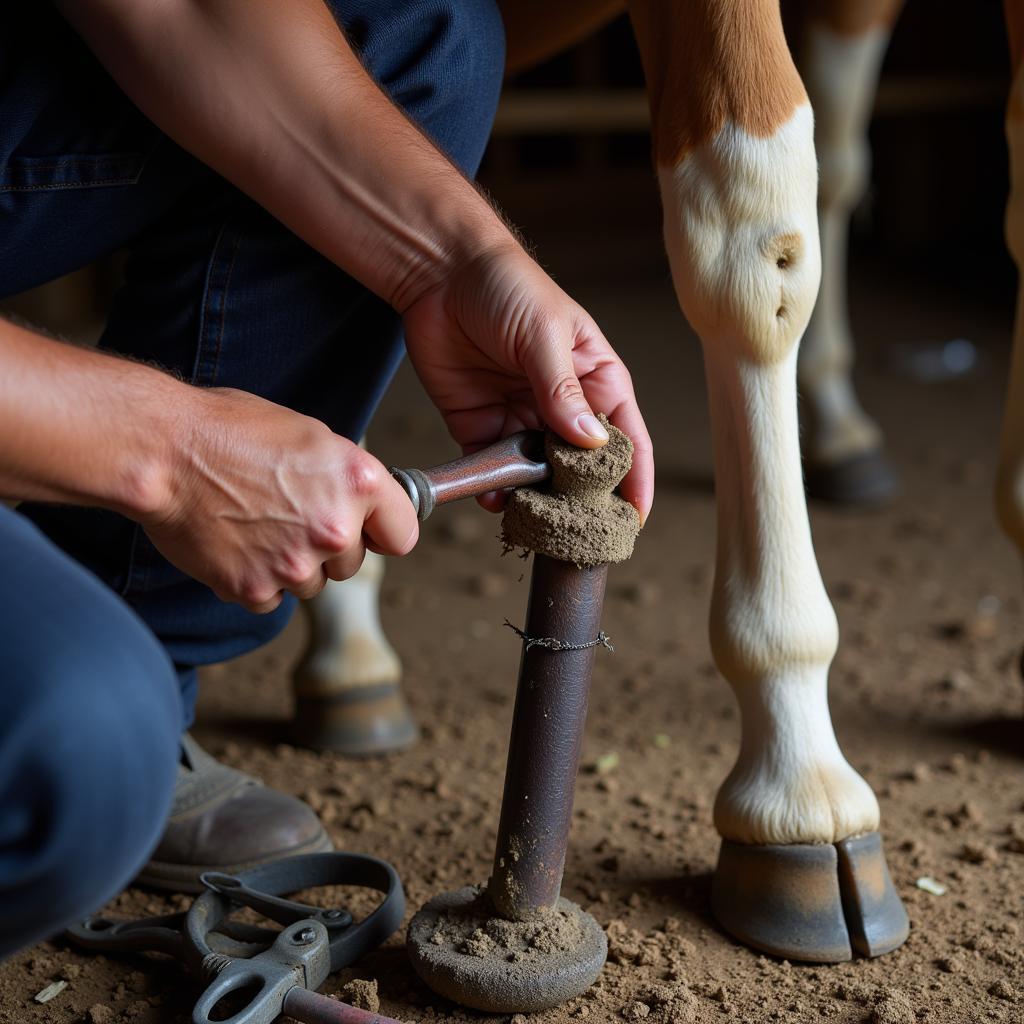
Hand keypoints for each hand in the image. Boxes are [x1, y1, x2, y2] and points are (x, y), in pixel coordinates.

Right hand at [141, 388, 417, 612]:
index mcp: (359, 482)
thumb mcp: (311, 436)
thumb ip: (347, 478)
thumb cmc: (231, 430)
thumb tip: (366, 507)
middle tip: (287, 512)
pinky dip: (256, 579)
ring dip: (291, 564)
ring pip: (312, 583)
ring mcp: (295, 564)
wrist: (163, 451)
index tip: (372, 530)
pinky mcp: (255, 589)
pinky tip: (235, 543)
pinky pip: (271, 599)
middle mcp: (336, 528)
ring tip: (255, 522)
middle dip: (328, 546)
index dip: (384, 531)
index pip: (403, 533)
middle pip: (353, 562)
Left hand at [401, 241, 653, 521]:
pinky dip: (493, 487)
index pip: (626, 436)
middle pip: (581, 465)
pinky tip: (495, 499)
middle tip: (578, 532)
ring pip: (536, 474)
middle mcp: (562, 405)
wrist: (439, 271)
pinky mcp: (480, 426)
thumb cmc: (507, 285)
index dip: (634, 478)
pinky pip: (491, 467)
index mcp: (595, 379)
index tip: (634, 518)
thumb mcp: (544, 332)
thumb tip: (591, 441)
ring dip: (535, 498)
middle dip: (581, 499)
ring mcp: (521, 418)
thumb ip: (563, 388)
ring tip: (534, 521)